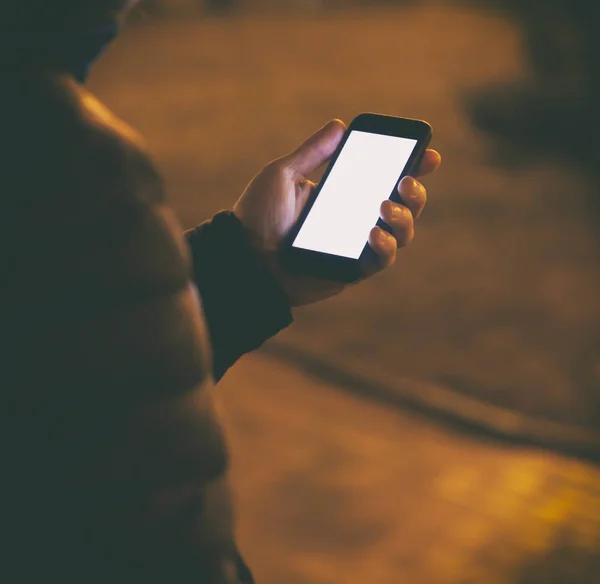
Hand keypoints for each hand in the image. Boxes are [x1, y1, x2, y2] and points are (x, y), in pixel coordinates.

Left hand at [233, 119, 440, 306]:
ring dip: (404, 217)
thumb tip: (339, 125)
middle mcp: (354, 219)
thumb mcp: (282, 174)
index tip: (429, 155)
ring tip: (385, 206)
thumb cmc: (258, 217)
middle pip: (403, 206)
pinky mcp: (352, 270)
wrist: (243, 257)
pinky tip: (374, 233)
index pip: (383, 179)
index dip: (412, 167)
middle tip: (404, 182)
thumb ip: (312, 152)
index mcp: (341, 194)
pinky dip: (386, 246)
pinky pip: (381, 260)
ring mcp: (356, 245)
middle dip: (414, 193)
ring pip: (401, 233)